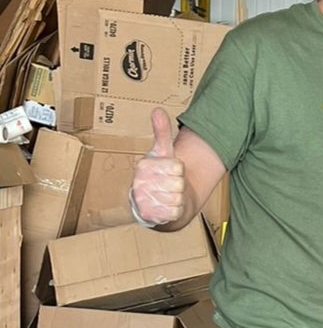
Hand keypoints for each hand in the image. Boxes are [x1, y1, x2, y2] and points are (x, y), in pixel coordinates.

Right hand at [131, 108, 185, 225]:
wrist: (156, 202)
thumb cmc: (160, 174)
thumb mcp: (162, 151)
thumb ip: (161, 131)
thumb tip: (157, 109)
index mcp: (143, 166)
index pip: (178, 166)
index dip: (179, 170)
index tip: (169, 171)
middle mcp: (139, 183)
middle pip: (179, 183)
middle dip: (179, 185)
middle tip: (169, 185)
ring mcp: (142, 201)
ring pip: (178, 198)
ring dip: (178, 198)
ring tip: (167, 196)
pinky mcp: (148, 217)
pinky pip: (175, 212)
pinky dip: (176, 211)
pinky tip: (167, 207)